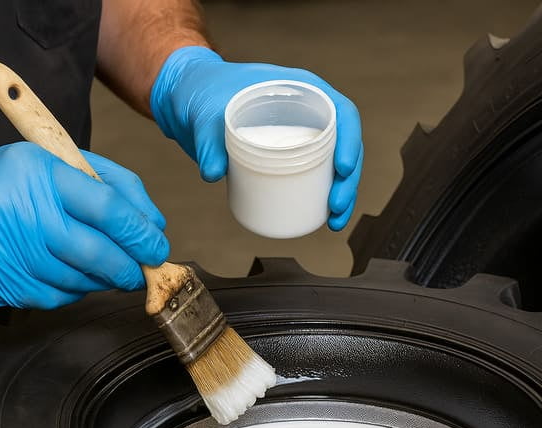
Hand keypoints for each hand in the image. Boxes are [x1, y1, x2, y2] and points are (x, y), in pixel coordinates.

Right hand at [0, 143, 168, 308]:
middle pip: (95, 252)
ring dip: (104, 279)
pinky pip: (56, 298)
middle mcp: (18, 213)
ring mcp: (5, 252)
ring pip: (79, 281)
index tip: (157, 248)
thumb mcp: (61, 163)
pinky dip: (75, 291)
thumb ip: (115, 187)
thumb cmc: (11, 182)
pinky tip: (74, 276)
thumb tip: (153, 226)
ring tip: (108, 269)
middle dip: (129, 267)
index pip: (107, 209)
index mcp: (39, 173)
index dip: (140, 234)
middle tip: (143, 269)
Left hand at [150, 46, 362, 231]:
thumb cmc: (205, 92)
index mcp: (301, 90)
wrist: (191, 100)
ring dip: (342, 196)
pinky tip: (325, 220)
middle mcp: (308, 112)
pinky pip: (317, 177)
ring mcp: (301, 136)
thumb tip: (212, 172)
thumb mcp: (206, 112)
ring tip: (333, 222)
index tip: (342, 168)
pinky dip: (324, 200)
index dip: (350, 141)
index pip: (342, 112)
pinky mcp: (290, 157)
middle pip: (345, 146)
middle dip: (348, 180)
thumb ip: (209, 140)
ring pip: (335, 167)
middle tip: (335, 205)